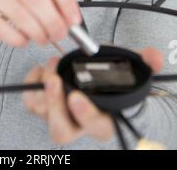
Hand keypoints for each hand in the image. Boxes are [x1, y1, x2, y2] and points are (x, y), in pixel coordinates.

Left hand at [22, 48, 163, 144]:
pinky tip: (40, 68)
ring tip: (51, 66)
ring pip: (43, 114)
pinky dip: (31, 83)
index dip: (86, 114)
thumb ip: (145, 64)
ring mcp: (61, 112)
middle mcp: (80, 121)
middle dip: (54, 105)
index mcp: (105, 118)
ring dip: (42, 89)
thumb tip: (154, 56)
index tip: (77, 96)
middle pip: (62, 129)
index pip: (96, 125)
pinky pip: (32, 100)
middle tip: (54, 80)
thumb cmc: (117, 82)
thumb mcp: (134, 71)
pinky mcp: (46, 102)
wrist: (104, 85)